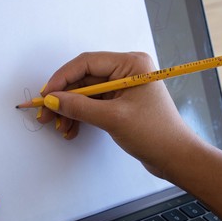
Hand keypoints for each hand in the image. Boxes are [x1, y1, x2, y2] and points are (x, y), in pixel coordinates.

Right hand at [38, 51, 194, 177]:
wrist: (175, 157)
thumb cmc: (154, 133)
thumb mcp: (113, 118)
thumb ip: (80, 107)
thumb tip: (52, 100)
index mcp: (132, 64)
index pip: (87, 63)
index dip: (62, 78)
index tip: (46, 95)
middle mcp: (128, 72)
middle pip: (85, 79)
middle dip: (65, 98)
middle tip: (46, 114)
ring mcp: (124, 88)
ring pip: (88, 94)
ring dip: (72, 110)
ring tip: (61, 128)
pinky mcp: (122, 104)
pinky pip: (95, 105)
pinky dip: (83, 116)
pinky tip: (73, 130)